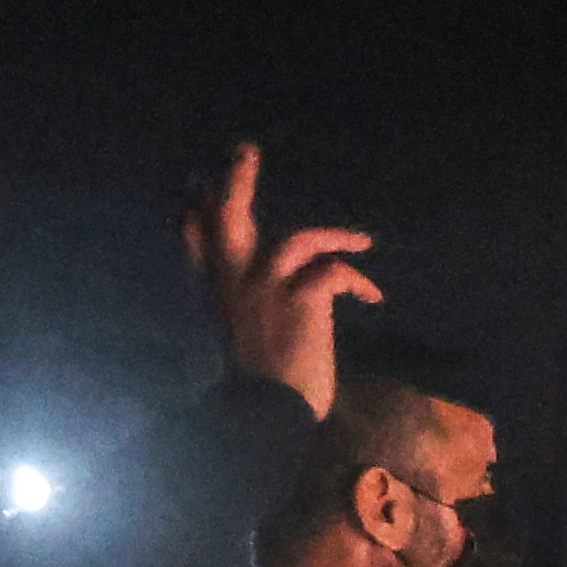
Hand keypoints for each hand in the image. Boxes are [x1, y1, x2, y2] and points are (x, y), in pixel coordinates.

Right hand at [186, 144, 381, 419]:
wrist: (271, 417)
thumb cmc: (263, 388)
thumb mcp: (247, 343)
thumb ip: (248, 310)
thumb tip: (268, 298)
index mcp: (221, 294)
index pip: (197, 240)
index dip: (194, 212)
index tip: (192, 185)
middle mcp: (237, 284)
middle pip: (228, 219)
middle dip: (237, 181)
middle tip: (246, 148)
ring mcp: (267, 288)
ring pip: (297, 239)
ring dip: (335, 238)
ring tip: (363, 243)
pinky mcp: (301, 300)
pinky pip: (333, 272)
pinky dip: (357, 280)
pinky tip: (374, 298)